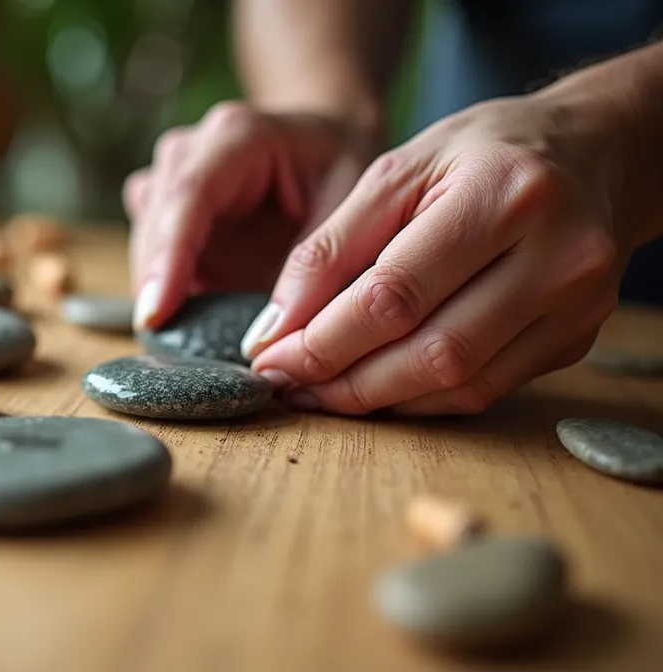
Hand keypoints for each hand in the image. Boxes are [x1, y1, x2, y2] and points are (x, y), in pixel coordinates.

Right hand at [126, 102, 380, 327]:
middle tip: (174, 346)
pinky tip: (192, 314)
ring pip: (144, 239)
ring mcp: (170, 177)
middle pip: (156, 221)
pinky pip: (148, 252)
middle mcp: (191, 150)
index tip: (155, 315)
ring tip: (190, 335)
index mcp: (238, 137)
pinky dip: (165, 287)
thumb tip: (269, 339)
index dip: (167, 258)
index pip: (189, 195)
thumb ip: (315, 268)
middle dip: (157, 285)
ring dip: (160, 287)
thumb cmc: (343, 170)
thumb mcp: (353, 209)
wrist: (328, 145)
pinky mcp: (164, 208)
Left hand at [245, 91, 656, 415]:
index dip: (323, 338)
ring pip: (460, 383)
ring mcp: (577, 304)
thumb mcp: (399, 169)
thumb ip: (331, 246)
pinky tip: (375, 387)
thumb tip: (275, 328)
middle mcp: (556, 254)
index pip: (395, 292)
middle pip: (432, 350)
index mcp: (503, 193)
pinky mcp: (579, 338)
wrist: (599, 151)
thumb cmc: (486, 152)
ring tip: (319, 391)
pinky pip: (486, 390)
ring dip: (377, 399)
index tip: (269, 355)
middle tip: (286, 383)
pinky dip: (420, 398)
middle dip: (344, 378)